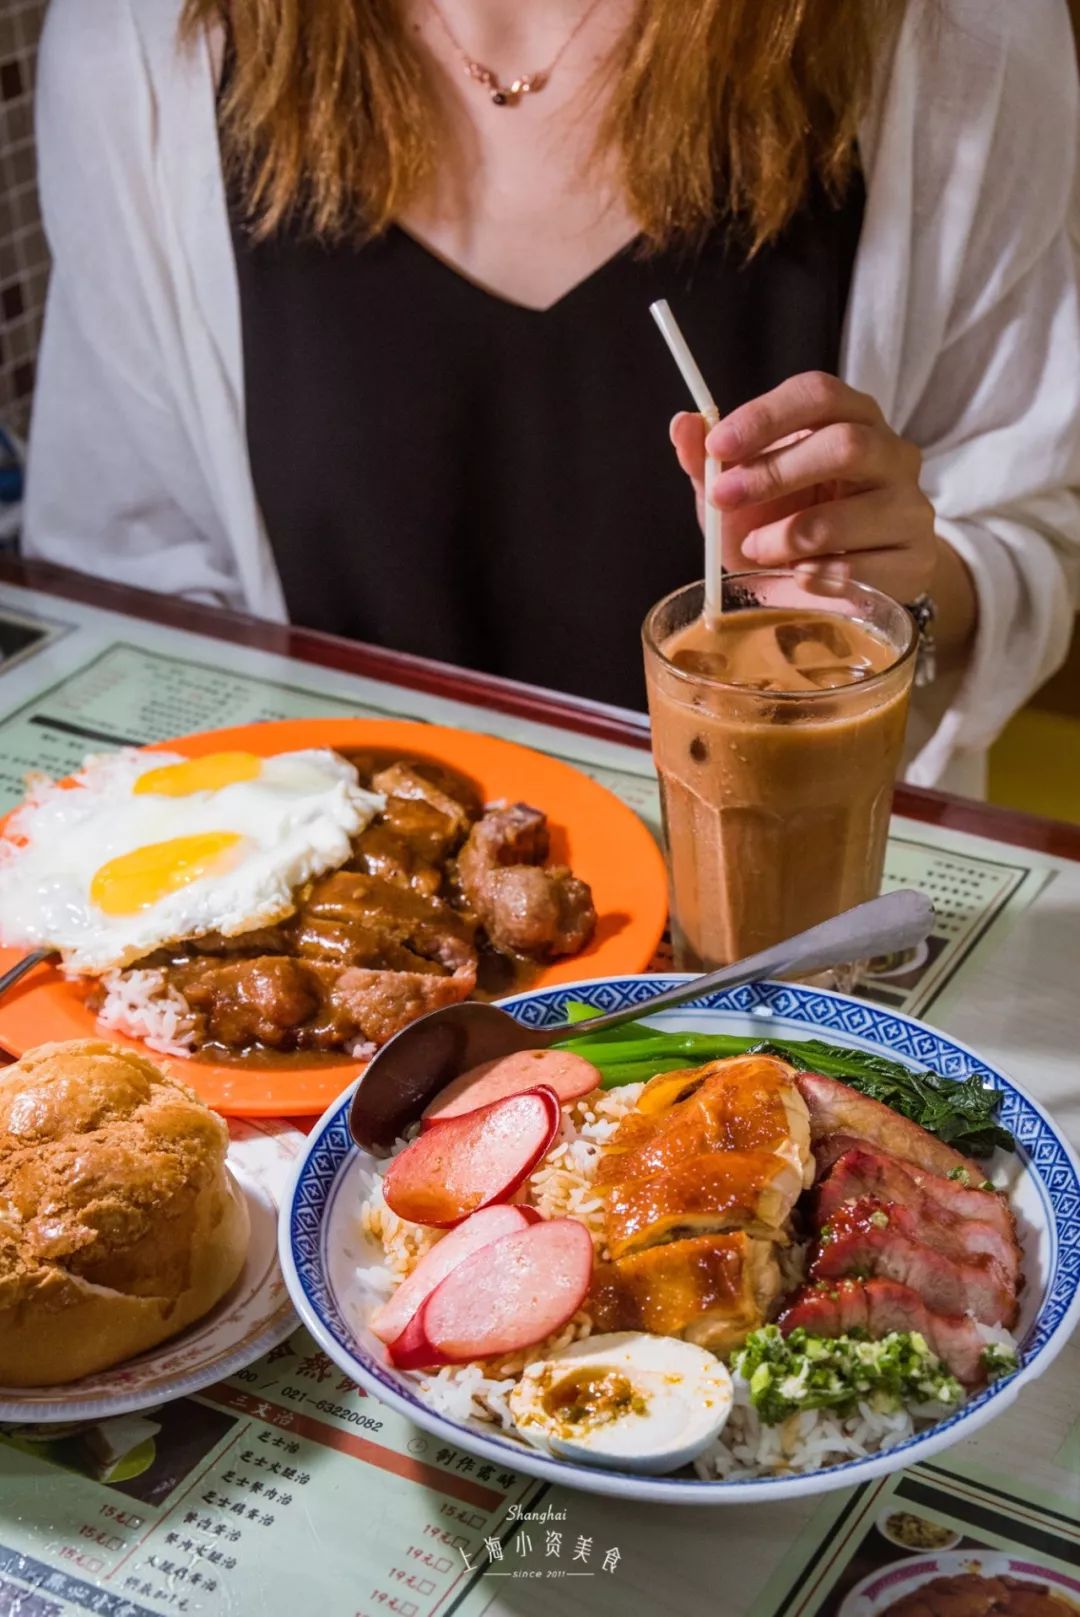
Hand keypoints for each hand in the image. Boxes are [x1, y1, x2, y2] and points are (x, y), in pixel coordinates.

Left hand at [670, 371, 936, 602]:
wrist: (838, 580)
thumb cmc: (785, 521)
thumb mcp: (739, 490)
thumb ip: (708, 460)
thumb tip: (683, 424)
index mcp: (849, 417)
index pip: (818, 394)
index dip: (766, 416)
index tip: (718, 447)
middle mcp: (891, 452)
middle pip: (846, 444)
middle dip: (775, 473)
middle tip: (726, 499)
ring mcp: (910, 505)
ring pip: (856, 511)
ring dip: (791, 535)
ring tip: (757, 550)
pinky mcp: (917, 558)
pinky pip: (867, 569)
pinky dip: (819, 576)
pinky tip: (797, 578)